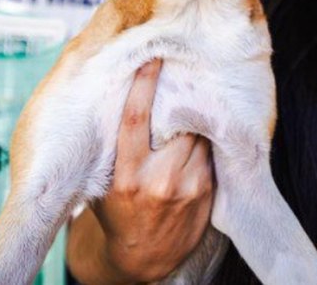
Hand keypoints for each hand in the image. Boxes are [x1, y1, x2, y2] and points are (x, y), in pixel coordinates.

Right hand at [66, 59, 214, 283]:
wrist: (142, 258)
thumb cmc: (118, 211)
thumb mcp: (106, 182)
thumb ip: (116, 148)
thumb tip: (117, 98)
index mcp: (127, 174)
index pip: (136, 118)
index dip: (145, 84)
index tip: (153, 58)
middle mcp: (158, 179)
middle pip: (177, 122)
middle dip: (181, 100)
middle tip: (184, 76)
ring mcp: (187, 186)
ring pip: (199, 134)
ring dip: (197, 120)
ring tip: (195, 104)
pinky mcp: (207, 191)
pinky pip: (210, 152)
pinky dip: (206, 140)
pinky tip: (202, 133)